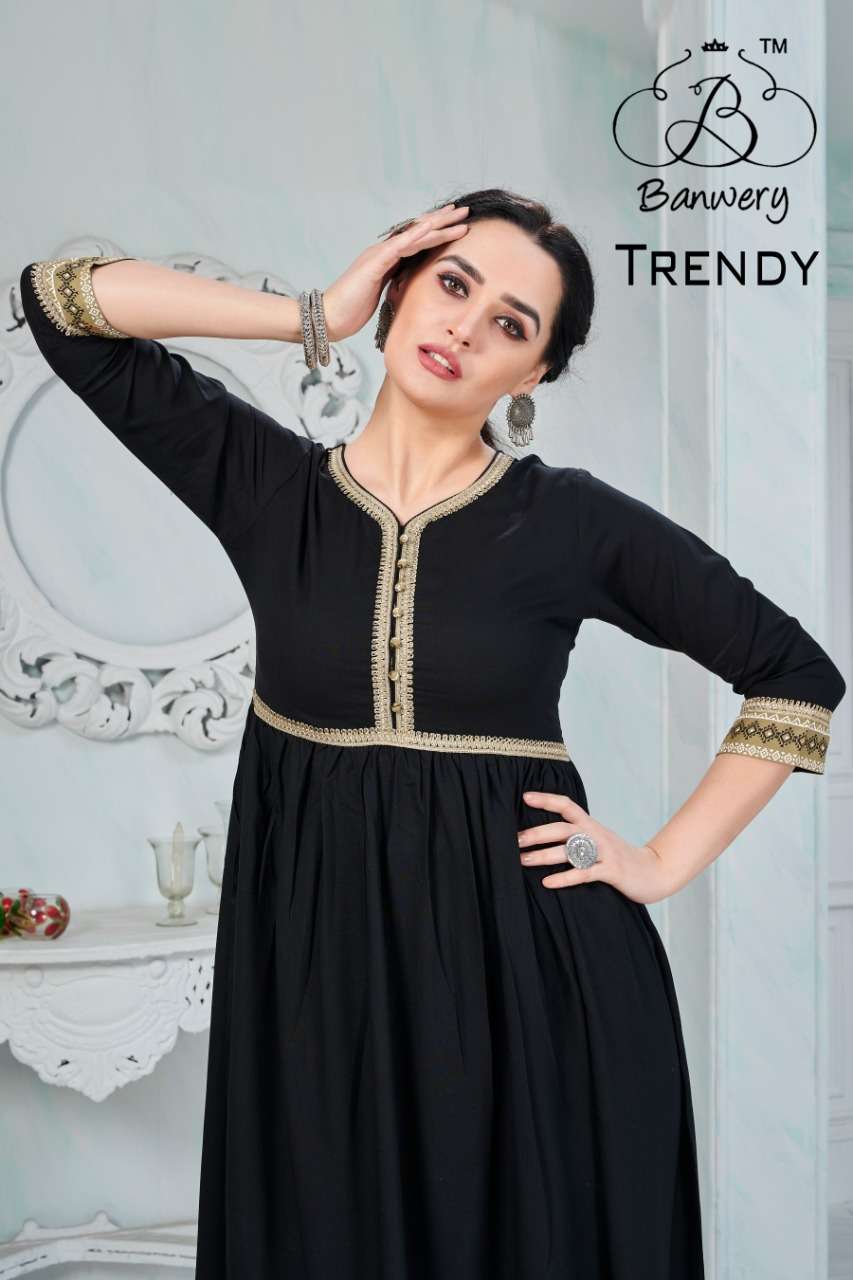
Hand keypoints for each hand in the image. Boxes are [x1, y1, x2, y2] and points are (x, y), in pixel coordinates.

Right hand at [321, 202, 469, 342]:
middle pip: (418, 232)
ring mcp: (379, 255)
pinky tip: (431, 227)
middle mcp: (384, 252)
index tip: (457, 224)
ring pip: (413, 235)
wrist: (329, 317)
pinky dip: (415, 236)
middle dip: (442, 221)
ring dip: (437, 225)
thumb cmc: (352, 310)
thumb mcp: (382, 296)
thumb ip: (396, 285)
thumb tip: (412, 286)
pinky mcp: (374, 264)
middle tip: (464, 210)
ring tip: (457, 215)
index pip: (417, 241)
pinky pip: (398, 246)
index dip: (437, 232)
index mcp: (387, 260)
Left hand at [517, 790, 673, 904]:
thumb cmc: (617, 857)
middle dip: (537, 833)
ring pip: (570, 851)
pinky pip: (584, 873)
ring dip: (544, 855)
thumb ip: (577, 834)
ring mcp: (605, 852)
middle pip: (563, 828)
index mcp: (591, 825)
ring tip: (523, 861)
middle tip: (515, 840)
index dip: (547, 799)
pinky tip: (547, 882)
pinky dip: (565, 877)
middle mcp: (597, 834)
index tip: (525, 797)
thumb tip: (544, 833)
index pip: (567, 805)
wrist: (654, 872)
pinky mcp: (612, 871)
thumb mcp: (598, 840)